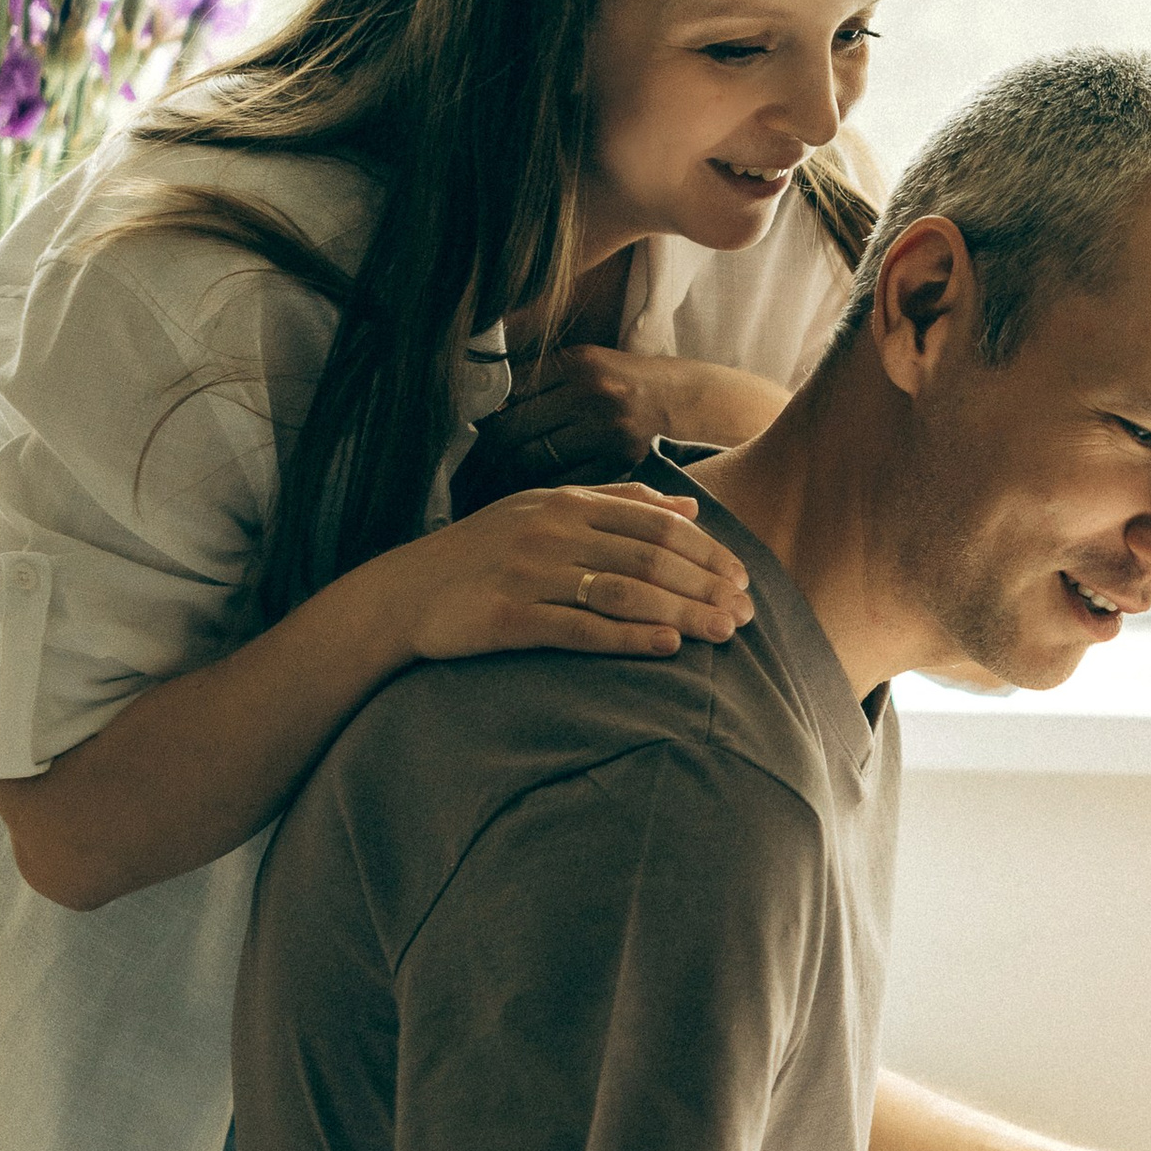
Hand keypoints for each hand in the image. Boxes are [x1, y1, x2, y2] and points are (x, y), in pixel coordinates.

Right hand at [380, 483, 753, 664]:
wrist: (404, 593)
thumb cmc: (484, 553)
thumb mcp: (544, 511)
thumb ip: (617, 503)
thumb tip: (685, 503)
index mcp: (565, 503)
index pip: (654, 523)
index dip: (705, 551)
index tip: (743, 578)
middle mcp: (551, 531)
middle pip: (648, 557)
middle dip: (705, 586)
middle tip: (747, 614)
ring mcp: (528, 573)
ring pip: (623, 591)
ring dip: (681, 613)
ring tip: (723, 634)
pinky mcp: (508, 618)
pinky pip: (580, 628)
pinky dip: (629, 637)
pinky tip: (668, 647)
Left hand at [467, 345, 698, 491]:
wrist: (687, 403)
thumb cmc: (628, 385)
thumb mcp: (590, 364)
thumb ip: (544, 379)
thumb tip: (489, 405)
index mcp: (580, 363)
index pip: (511, 390)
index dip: (486, 412)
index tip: (471, 428)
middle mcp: (594, 393)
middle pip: (515, 427)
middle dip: (487, 449)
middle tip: (470, 465)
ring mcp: (610, 430)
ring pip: (534, 458)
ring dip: (506, 473)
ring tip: (490, 482)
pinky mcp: (623, 463)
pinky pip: (564, 481)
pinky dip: (541, 489)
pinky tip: (528, 494)